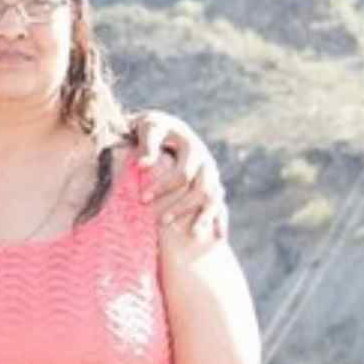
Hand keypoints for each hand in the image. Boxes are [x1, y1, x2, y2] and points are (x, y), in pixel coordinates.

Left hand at [132, 111, 227, 239]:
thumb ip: (148, 144)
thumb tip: (142, 164)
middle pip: (202, 190)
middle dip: (181, 207)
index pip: (182, 174)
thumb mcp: (150, 127)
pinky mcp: (212, 186)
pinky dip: (220, 220)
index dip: (163, 187)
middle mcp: (206, 164)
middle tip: (160, 222)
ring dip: (204, 217)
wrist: (166, 126)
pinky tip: (218, 237)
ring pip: (214, 200)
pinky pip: (221, 205)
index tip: (142, 199)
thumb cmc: (154, 127)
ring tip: (193, 236)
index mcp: (194, 148)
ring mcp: (212, 176)